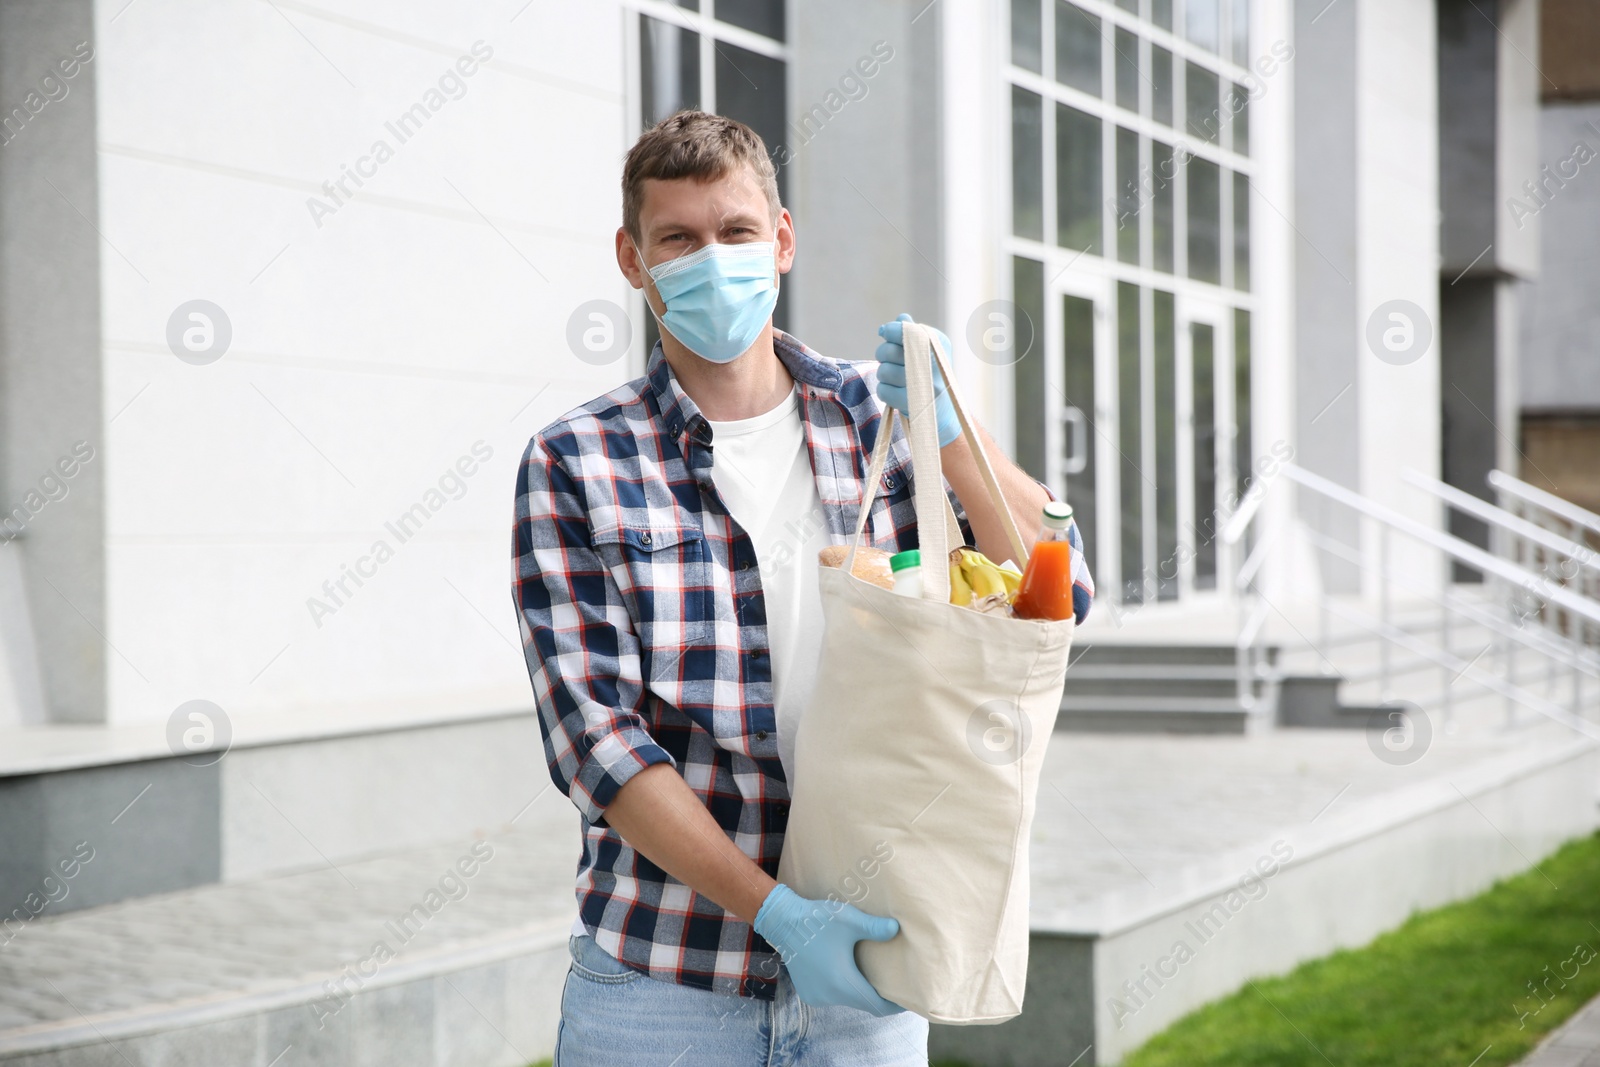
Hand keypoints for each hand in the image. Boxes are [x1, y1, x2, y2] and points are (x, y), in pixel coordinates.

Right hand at [753, 883, 903, 1015]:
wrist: (783, 922)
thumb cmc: (817, 921)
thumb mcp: (849, 920)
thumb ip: (874, 927)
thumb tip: (896, 928)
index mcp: (843, 983)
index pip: (876, 1006)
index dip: (893, 1005)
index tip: (905, 999)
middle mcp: (830, 996)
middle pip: (862, 1002)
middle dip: (877, 994)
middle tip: (890, 980)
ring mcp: (817, 996)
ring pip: (847, 999)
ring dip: (857, 989)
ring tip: (868, 972)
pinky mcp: (808, 993)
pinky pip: (832, 995)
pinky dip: (841, 987)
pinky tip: (844, 970)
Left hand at [874, 313, 960, 446]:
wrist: (943, 414)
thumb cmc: (931, 377)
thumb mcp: (927, 353)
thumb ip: (913, 335)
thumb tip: (901, 318)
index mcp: (939, 344)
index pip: (907, 330)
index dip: (890, 330)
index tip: (884, 332)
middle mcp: (935, 362)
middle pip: (890, 351)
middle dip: (882, 354)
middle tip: (887, 360)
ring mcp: (925, 383)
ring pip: (884, 371)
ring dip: (884, 375)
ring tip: (896, 379)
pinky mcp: (914, 402)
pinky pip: (884, 390)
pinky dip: (885, 391)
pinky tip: (895, 393)